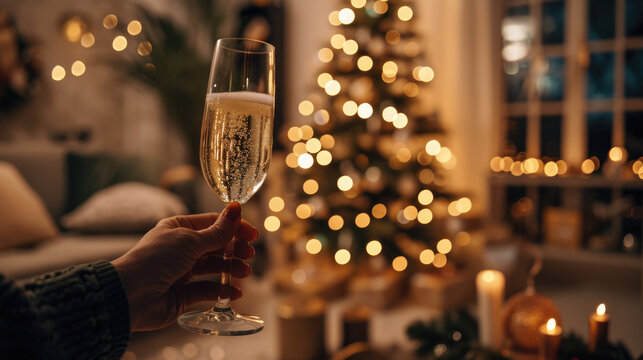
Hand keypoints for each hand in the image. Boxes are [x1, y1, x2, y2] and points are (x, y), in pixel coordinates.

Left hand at [111, 202, 256, 331]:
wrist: (130, 295)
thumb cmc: (156, 260)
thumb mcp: (191, 241)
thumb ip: (218, 231)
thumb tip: (236, 209)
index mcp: (179, 229)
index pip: (213, 224)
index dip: (234, 228)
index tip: (253, 235)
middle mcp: (181, 249)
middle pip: (216, 246)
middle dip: (235, 250)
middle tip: (250, 254)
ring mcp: (182, 272)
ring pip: (214, 268)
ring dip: (231, 269)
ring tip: (244, 273)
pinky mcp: (183, 295)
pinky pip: (207, 290)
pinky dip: (222, 291)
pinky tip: (234, 293)